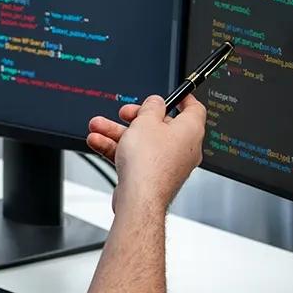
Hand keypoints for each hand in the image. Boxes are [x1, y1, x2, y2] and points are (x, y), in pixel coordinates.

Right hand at [86, 94, 205, 213]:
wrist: (139, 198)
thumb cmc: (149, 163)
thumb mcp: (146, 121)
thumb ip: (151, 107)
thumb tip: (155, 102)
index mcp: (190, 131)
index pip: (194, 109)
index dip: (184, 98)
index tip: (177, 94)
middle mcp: (183, 148)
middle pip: (160, 125)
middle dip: (135, 117)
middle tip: (124, 112)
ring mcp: (168, 164)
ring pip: (142, 141)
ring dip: (118, 132)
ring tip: (98, 126)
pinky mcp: (152, 176)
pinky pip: (135, 157)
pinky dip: (118, 149)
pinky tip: (98, 142)